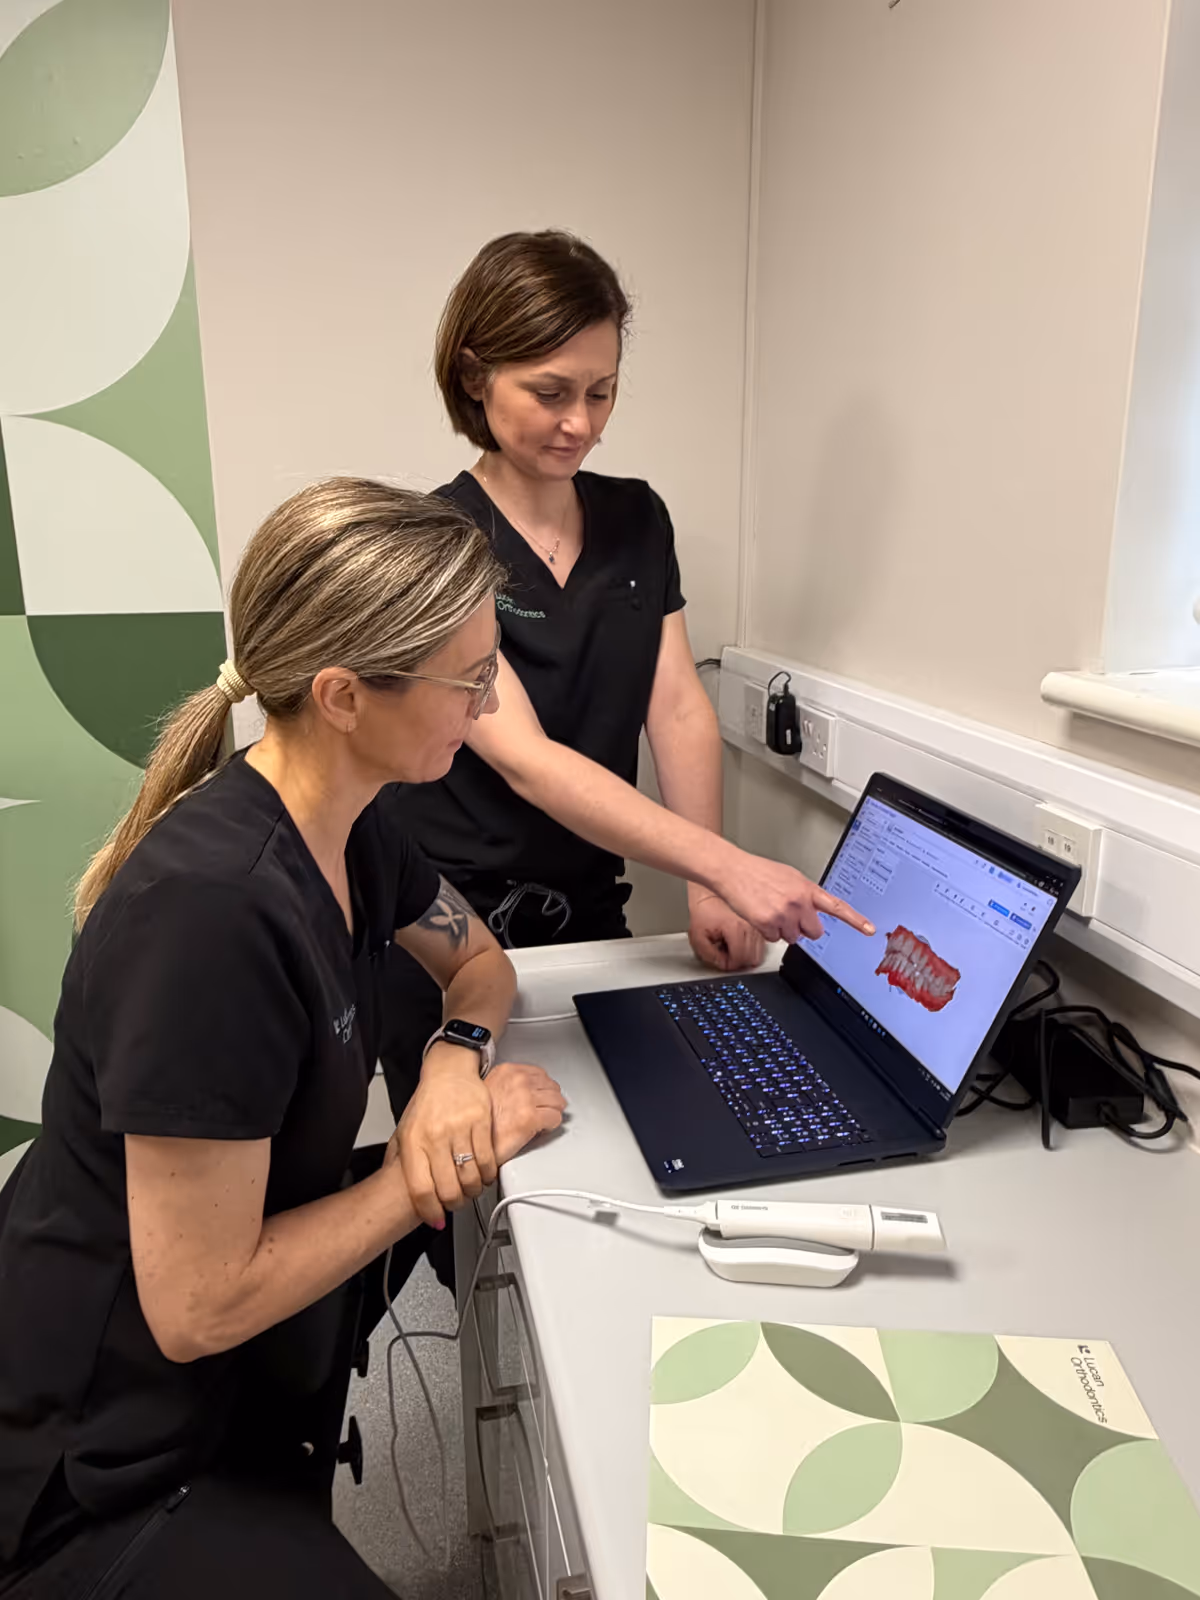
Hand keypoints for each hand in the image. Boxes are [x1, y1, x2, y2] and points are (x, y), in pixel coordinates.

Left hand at [394, 1043, 497, 1227]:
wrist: (448, 1071)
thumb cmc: (428, 1103)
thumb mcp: (405, 1130)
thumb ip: (401, 1160)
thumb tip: (400, 1191)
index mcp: (413, 1142)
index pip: (420, 1188)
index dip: (430, 1211)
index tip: (436, 1219)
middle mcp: (435, 1136)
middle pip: (448, 1188)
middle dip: (454, 1204)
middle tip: (457, 1203)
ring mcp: (459, 1128)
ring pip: (470, 1177)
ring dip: (473, 1191)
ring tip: (471, 1190)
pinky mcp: (481, 1121)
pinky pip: (487, 1159)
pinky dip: (487, 1174)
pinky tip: (484, 1174)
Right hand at [487, 1061, 566, 1164]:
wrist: (469, 1142)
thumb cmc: (477, 1121)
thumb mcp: (489, 1091)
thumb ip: (509, 1085)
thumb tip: (529, 1090)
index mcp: (508, 1071)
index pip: (540, 1074)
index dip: (543, 1089)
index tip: (541, 1098)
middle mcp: (518, 1081)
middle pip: (552, 1087)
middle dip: (550, 1100)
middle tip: (543, 1111)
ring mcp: (525, 1098)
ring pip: (558, 1102)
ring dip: (552, 1112)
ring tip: (542, 1121)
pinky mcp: (531, 1117)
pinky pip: (555, 1118)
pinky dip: (551, 1125)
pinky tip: (540, 1129)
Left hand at [687, 890, 765, 971]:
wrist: (709, 893)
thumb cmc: (703, 910)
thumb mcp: (698, 936)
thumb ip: (709, 955)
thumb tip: (723, 965)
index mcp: (736, 928)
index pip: (740, 959)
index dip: (728, 964)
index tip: (721, 959)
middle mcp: (751, 926)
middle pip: (752, 959)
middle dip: (738, 961)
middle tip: (725, 953)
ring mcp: (758, 925)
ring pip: (759, 954)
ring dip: (745, 955)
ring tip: (731, 945)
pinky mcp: (761, 925)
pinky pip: (761, 945)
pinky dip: (751, 948)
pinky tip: (738, 941)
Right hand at [714, 849, 875, 943]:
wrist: (733, 871)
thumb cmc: (758, 872)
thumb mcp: (789, 877)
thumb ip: (805, 894)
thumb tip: (814, 909)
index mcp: (807, 889)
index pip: (837, 906)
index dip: (855, 920)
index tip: (869, 929)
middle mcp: (799, 902)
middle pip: (814, 932)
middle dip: (803, 928)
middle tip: (789, 916)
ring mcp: (785, 914)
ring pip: (793, 938)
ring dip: (783, 929)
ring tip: (770, 910)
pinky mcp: (769, 924)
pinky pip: (774, 939)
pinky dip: (767, 931)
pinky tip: (760, 915)